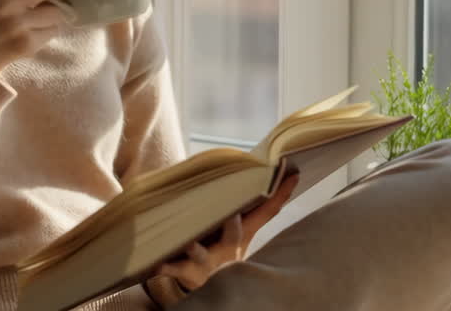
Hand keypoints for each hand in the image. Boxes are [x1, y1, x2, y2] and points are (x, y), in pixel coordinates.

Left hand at [147, 173, 298, 294]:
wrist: (209, 286)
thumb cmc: (220, 244)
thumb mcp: (235, 227)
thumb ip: (239, 203)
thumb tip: (243, 165)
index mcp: (243, 232)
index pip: (266, 211)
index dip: (280, 194)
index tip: (293, 174)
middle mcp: (230, 249)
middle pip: (235, 235)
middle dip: (234, 225)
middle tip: (232, 214)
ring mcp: (210, 262)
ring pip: (203, 255)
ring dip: (197, 248)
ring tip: (190, 242)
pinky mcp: (188, 272)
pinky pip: (175, 269)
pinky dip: (166, 266)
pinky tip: (157, 264)